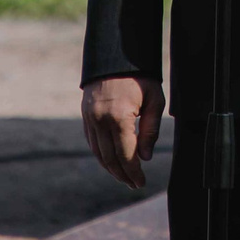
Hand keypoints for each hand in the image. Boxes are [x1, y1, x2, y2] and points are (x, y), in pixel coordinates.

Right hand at [82, 74, 164, 189]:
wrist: (115, 55)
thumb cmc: (140, 77)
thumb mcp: (154, 100)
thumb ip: (150, 130)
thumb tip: (145, 157)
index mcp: (118, 117)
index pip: (126, 155)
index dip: (134, 172)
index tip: (141, 183)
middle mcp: (100, 120)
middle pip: (110, 158)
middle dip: (123, 175)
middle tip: (134, 184)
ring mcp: (90, 119)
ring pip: (98, 153)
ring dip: (111, 169)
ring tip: (124, 177)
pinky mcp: (85, 116)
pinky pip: (92, 142)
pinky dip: (102, 155)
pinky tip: (112, 161)